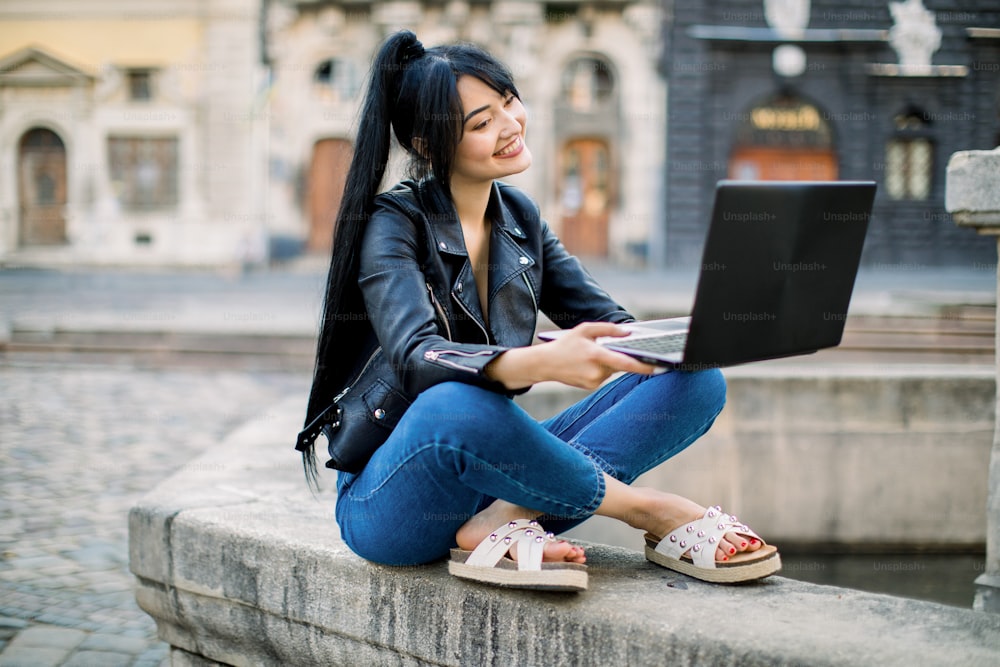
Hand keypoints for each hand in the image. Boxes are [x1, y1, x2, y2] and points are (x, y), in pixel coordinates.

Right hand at [540, 322, 658, 389]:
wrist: (545, 364)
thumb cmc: (565, 344)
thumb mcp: (584, 329)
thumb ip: (608, 329)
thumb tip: (628, 332)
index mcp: (596, 355)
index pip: (625, 363)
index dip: (643, 366)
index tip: (658, 367)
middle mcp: (596, 371)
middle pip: (620, 365)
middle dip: (621, 356)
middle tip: (615, 350)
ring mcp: (594, 381)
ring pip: (612, 370)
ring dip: (608, 362)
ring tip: (589, 355)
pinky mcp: (591, 386)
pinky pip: (604, 375)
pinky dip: (601, 368)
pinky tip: (586, 363)